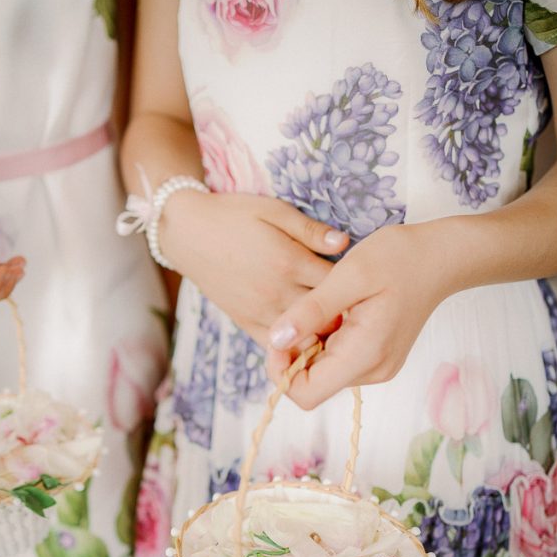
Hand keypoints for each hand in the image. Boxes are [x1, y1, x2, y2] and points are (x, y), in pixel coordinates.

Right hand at [160, 191, 348, 346]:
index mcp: (289, 262)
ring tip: (343, 328)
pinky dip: (295, 345)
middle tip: (365, 311)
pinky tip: (310, 337)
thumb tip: (346, 242)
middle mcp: (276, 293)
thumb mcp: (274, 211)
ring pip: (304, 336)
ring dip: (323, 333)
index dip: (357, 286)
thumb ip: (310, 230)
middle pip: (326, 315)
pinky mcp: (245, 322)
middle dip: (347, 314)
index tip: (369, 285)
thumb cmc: (233, 216)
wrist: (187, 233)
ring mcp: (259, 311)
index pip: (338, 284)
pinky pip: (276, 345)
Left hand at [266, 222, 457, 407]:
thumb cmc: (399, 258)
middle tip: (307, 310)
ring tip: (328, 306)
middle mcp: (373, 370)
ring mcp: (377, 366)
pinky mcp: (377, 357)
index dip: (282, 370)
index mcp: (365, 355)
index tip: (281, 334)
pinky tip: (338, 310)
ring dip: (312, 343)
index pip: (306, 394)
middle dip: (296, 352)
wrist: (441, 257)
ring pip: (323, 371)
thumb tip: (275, 339)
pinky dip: (326, 339)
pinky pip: (337, 359)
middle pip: (312, 383)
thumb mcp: (349, 275)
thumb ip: (311, 311)